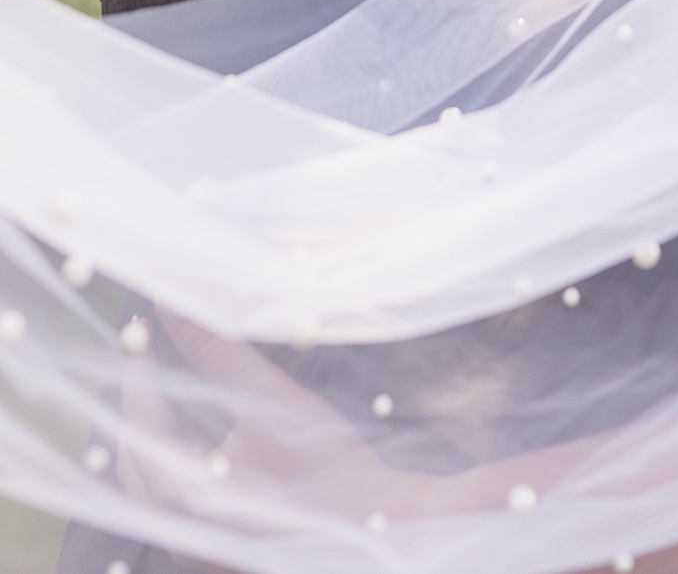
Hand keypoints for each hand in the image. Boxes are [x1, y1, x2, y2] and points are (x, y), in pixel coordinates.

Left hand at [117, 312, 399, 543]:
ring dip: (151, 431)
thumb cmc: (328, 468)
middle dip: (139, 400)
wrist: (375, 525)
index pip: (139, 423)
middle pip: (132, 457)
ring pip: (148, 482)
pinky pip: (169, 500)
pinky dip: (168, 459)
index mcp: (184, 495)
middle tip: (148, 350)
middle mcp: (178, 529)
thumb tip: (174, 299)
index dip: (138, 370)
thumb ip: (215, 349)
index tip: (141, 329)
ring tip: (164, 384)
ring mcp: (194, 546)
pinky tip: (189, 433)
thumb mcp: (271, 401)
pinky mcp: (212, 548)